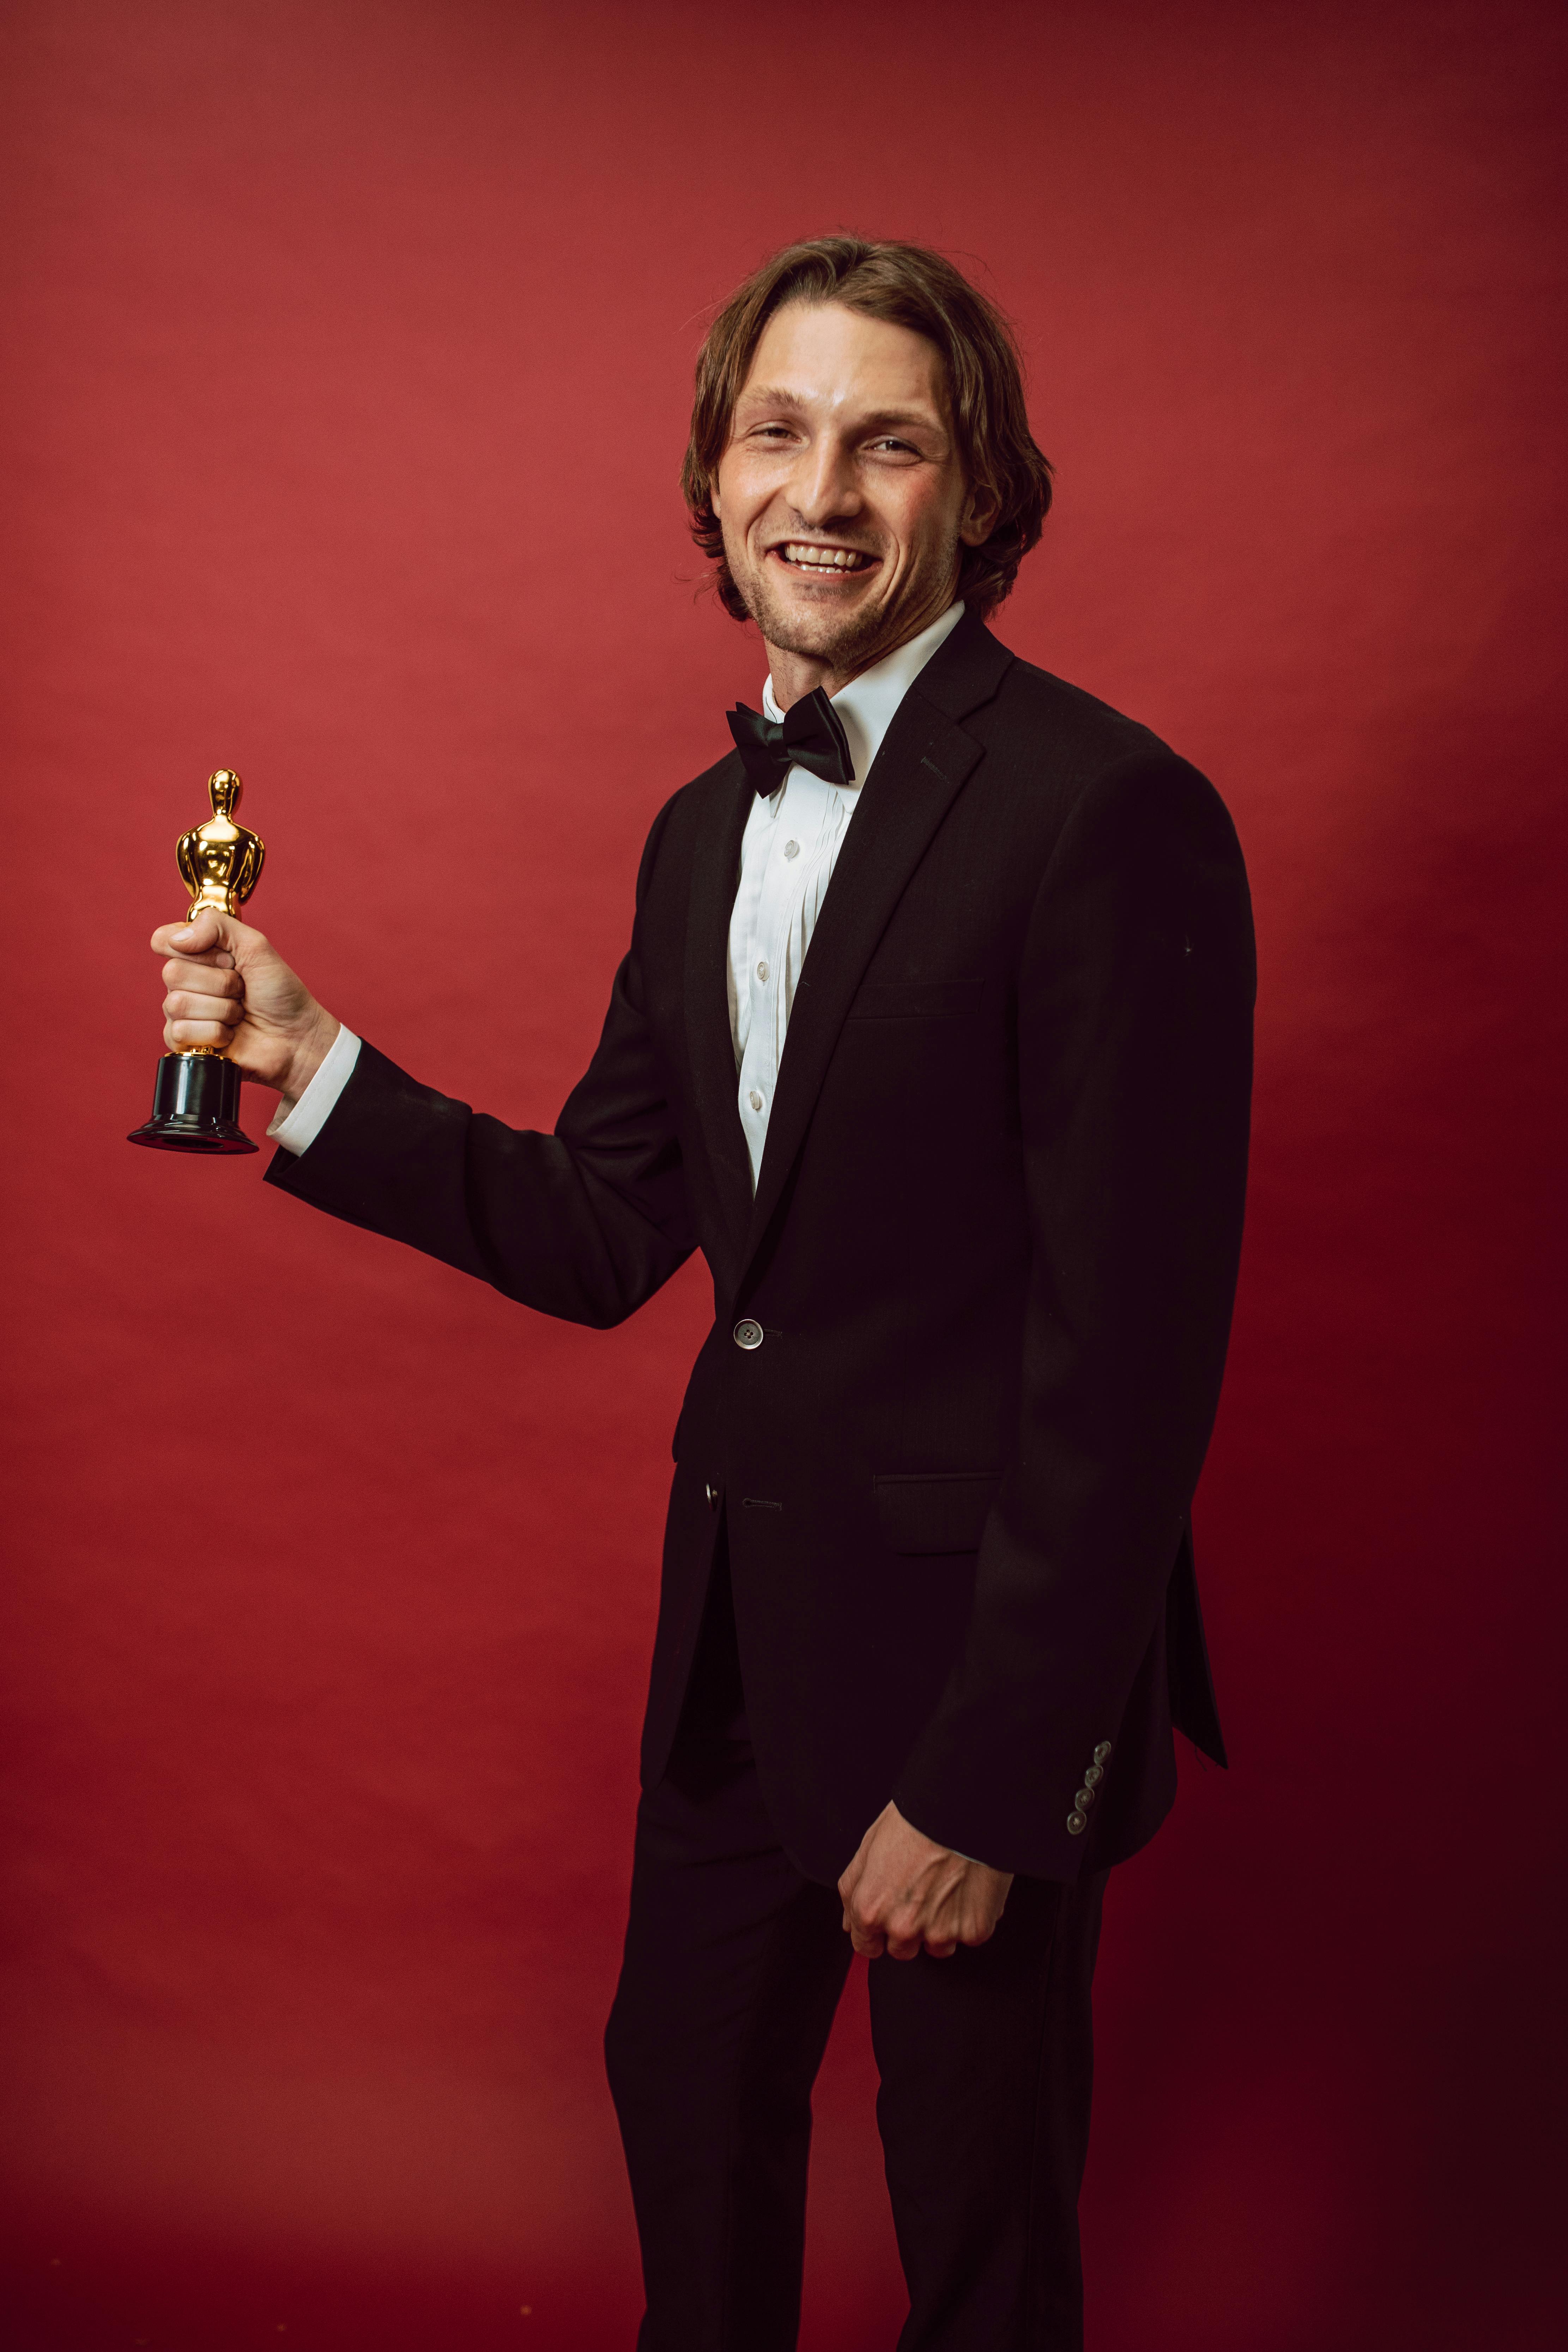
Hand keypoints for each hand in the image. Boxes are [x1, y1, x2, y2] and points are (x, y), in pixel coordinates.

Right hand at [151, 909, 338, 1101]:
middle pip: (172, 972)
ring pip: (177, 1003)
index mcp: (197, 954)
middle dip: (219, 982)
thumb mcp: (255, 945)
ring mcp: (183, 1013)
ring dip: (222, 1009)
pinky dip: (215, 1033)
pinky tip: (230, 1034)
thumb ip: (216, 925)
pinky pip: (180, 1032)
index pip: (163, 940)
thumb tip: (177, 938)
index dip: (195, 948)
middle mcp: (185, 981)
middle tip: (241, 989)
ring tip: (239, 1012)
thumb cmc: (280, 992)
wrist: (296, 1036)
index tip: (227, 958)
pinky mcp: (185, 1042)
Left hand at [837, 1801, 1012, 1960]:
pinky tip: (967, 1888)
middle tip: (922, 1894)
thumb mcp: (868, 1847)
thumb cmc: (916, 1820)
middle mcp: (903, 1927)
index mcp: (871, 1909)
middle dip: (908, 1929)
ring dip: (941, 1927)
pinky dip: (970, 1917)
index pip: (865, 1946)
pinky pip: (970, 1936)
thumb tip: (849, 1921)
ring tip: (947, 1888)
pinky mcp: (974, 1930)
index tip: (888, 1920)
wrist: (961, 1808)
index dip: (876, 1932)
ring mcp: (940, 1933)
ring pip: (937, 1948)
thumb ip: (853, 1890)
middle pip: (902, 1950)